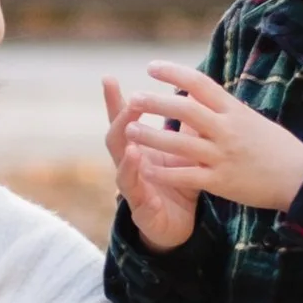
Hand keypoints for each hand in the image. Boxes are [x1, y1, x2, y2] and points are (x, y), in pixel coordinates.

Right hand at [103, 76, 199, 250]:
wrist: (180, 225)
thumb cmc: (178, 183)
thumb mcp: (184, 152)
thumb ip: (186, 127)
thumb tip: (194, 95)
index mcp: (140, 148)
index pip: (125, 122)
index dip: (115, 102)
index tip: (108, 77)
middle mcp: (130, 165)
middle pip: (116, 138)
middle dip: (118, 119)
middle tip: (128, 101)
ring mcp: (132, 186)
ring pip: (120, 165)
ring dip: (125, 149)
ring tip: (131, 135)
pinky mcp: (141, 207)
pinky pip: (135, 193)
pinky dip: (136, 181)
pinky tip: (141, 171)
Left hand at [113, 65, 302, 216]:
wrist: (301, 179)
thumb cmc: (278, 148)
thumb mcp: (253, 120)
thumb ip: (225, 108)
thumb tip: (200, 93)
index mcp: (235, 111)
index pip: (200, 84)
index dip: (174, 73)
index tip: (151, 67)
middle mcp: (227, 130)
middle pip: (185, 111)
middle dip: (156, 102)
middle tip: (133, 97)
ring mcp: (223, 156)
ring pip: (180, 144)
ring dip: (152, 136)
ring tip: (129, 130)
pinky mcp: (222, 181)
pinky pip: (187, 176)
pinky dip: (165, 173)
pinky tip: (146, 169)